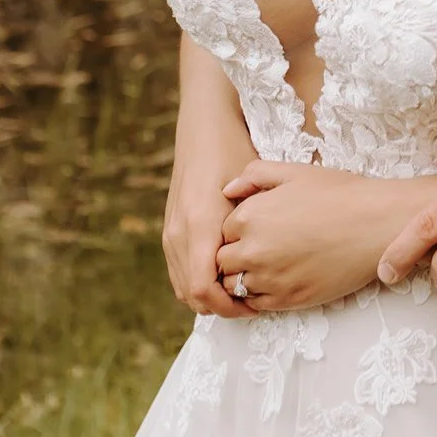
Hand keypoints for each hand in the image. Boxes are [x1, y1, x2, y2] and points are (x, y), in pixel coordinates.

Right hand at [164, 160, 251, 318]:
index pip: (203, 289)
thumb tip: (266, 268)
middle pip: (191, 295)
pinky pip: (179, 272)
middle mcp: (179, 233)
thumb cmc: (235, 154)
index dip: (228, 307)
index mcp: (200, 225)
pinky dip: (198, 282)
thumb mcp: (253, 188)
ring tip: (242, 290)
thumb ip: (255, 229)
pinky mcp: (169, 230)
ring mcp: (170, 233)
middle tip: (253, 303)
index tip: (255, 305)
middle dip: (222, 307)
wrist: (205, 129)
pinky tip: (226, 274)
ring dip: (209, 297)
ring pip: (183, 287)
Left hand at [216, 161, 436, 311]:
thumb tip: (227, 191)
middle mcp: (253, 250)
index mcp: (249, 216)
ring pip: (236, 286)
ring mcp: (269, 278)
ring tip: (273, 266)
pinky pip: (257, 304)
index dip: (240, 231)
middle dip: (237, 256)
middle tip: (264, 249)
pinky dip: (262, 296)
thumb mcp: (295, 172)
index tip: (261, 229)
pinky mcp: (288, 300)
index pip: (222, 232)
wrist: (378, 224)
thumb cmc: (340, 194)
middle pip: (223, 262)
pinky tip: (283, 280)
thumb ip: (254, 176)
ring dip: (246, 278)